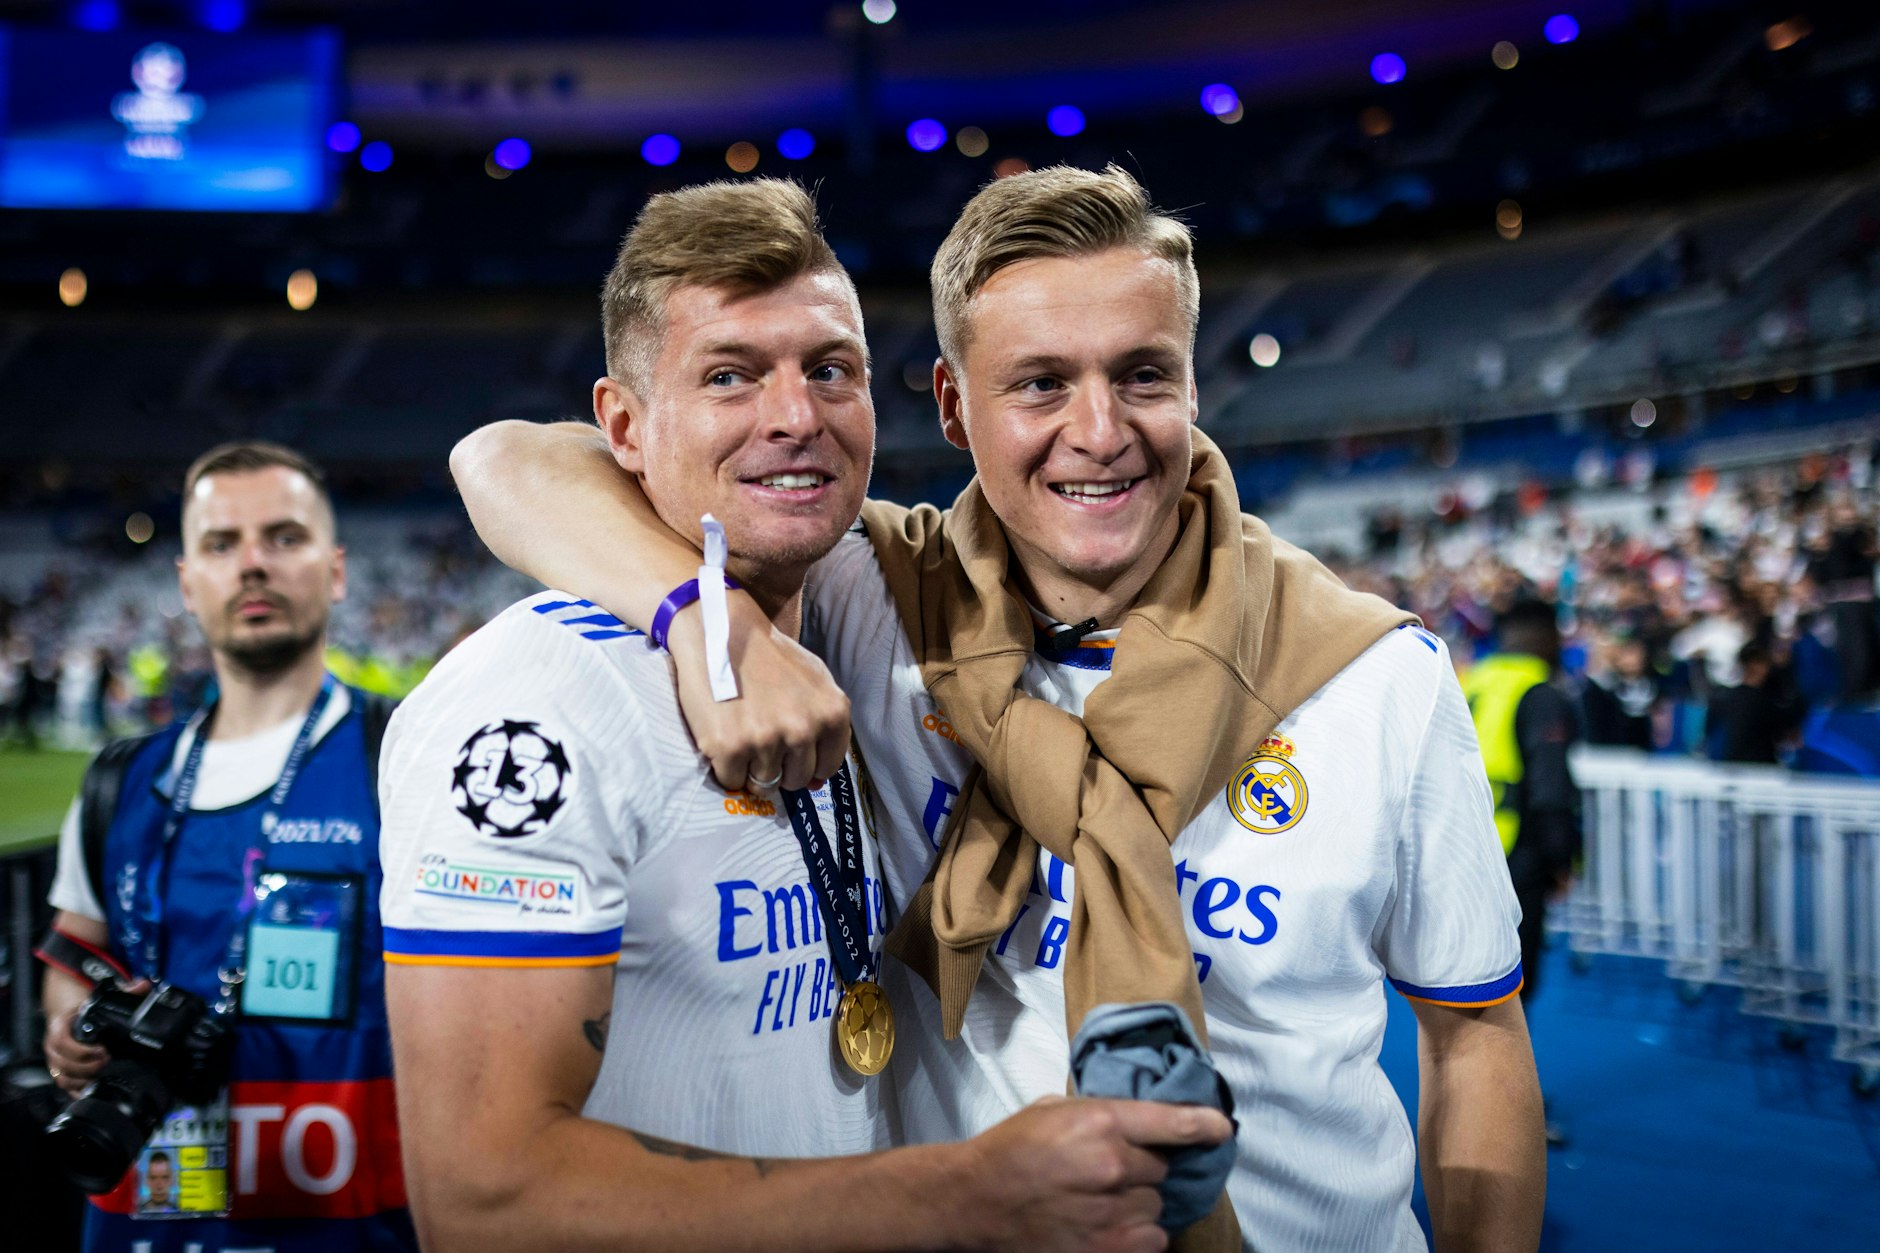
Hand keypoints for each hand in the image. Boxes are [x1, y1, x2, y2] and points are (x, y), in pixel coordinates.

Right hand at [43, 977, 146, 1094]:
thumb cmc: (83, 1007)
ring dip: (83, 1080)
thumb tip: (143, 984)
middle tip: (108, 1062)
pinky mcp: (61, 1071)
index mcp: (60, 1027)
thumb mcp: (99, 996)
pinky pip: (65, 1086)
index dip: (82, 1050)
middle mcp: (53, 1047)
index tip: (104, 1051)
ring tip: (103, 1075)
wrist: (67, 1013)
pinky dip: (78, 1090)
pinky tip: (95, 1087)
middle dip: (86, 1067)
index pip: (63, 1043)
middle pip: (63, 1064)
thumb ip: (122, 990)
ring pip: (62, 1078)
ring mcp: (56, 1061)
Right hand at [666, 592, 850, 793]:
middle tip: (760, 740)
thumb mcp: (813, 681)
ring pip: (763, 784)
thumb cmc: (768, 656)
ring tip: (741, 735)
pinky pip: (732, 781)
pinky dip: (725, 769)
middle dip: (779, 768)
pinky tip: (722, 739)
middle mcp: (803, 729)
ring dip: (750, 768)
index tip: (789, 753)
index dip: (806, 764)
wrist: (720, 631)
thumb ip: (825, 726)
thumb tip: (817, 782)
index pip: (826, 767)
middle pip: (795, 780)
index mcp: (831, 713)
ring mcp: (766, 740)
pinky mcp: (729, 747)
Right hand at [950, 1096, 1233, 1252]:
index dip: (1205, 1125)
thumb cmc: (1010, 1149)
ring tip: (1102, 1200)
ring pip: (1156, 1206)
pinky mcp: (1104, 1249)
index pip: (1174, 1122)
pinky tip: (1110, 1225)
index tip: (1221, 1129)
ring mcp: (1110, 1212)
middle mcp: (1112, 1166)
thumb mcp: (1054, 1109)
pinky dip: (1137, 1234)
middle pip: (1161, 1169)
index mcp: (1101, 1121)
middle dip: (1143, 1169)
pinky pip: (1151, 1241)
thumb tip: (1144, 1121)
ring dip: (1138, 1203)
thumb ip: (1102, 1113)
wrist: (973, 1200)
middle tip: (1109, 1170)